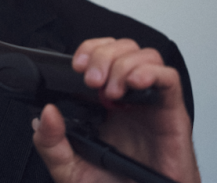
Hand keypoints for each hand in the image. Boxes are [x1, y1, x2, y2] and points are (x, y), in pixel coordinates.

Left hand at [31, 38, 199, 182]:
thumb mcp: (68, 168)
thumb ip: (50, 142)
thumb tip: (44, 113)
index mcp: (103, 104)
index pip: (100, 56)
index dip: (89, 50)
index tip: (77, 65)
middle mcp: (128, 99)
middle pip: (123, 49)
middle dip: (104, 55)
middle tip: (91, 80)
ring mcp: (150, 104)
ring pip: (146, 57)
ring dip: (124, 64)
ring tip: (111, 92)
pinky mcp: (172, 115)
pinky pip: (170, 80)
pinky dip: (151, 73)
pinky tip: (133, 85)